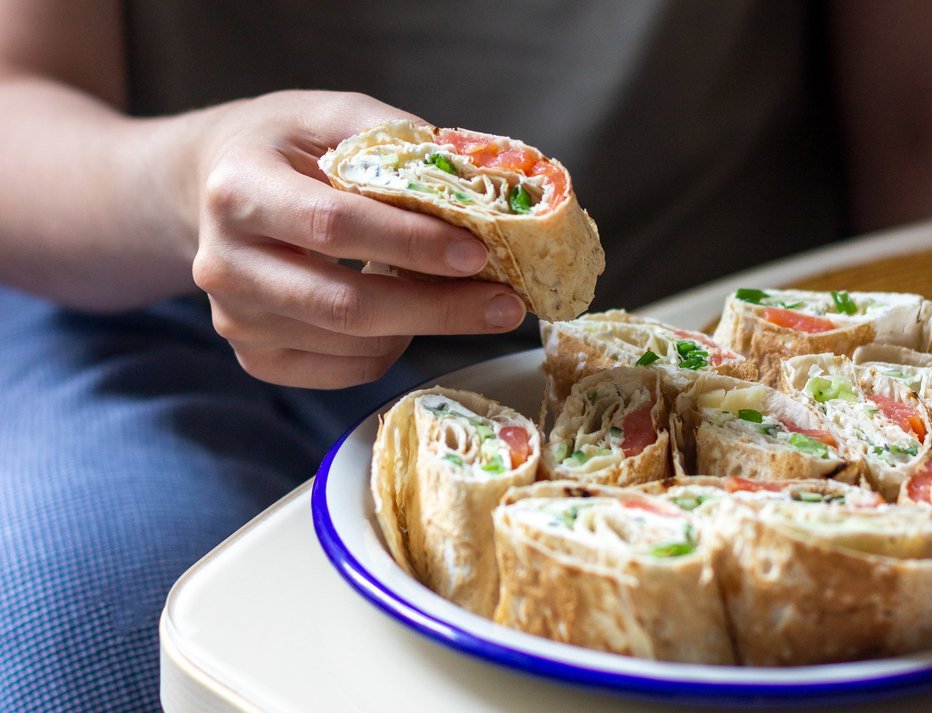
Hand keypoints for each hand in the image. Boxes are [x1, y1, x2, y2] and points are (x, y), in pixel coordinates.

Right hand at [190, 91, 525, 388]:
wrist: (214, 189)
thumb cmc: (283, 147)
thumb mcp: (330, 115)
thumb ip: (396, 139)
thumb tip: (480, 179)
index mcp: (239, 190)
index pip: (334, 224)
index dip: (412, 244)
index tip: (478, 253)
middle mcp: (224, 264)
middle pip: (346, 305)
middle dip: (439, 309)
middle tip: (506, 306)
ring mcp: (235, 320)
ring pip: (353, 344)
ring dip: (423, 326)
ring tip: (460, 296)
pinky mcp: (255, 358)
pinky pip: (344, 370)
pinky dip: (391, 349)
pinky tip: (406, 315)